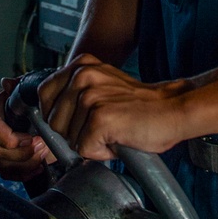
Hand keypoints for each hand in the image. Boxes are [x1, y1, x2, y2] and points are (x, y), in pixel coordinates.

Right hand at [0, 76, 55, 182]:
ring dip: (26, 161)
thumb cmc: (36, 107)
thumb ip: (20, 87)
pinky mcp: (2, 164)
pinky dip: (25, 173)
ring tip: (44, 153)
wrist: (46, 124)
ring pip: (1, 163)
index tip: (32, 136)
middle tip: (42, 145)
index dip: (9, 134)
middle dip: (21, 151)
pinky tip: (40, 166)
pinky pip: (7, 174)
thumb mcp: (32, 93)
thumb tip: (7, 83)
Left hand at [38, 55, 189, 160]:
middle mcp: (82, 76)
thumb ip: (74, 95)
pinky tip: (120, 139)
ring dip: (91, 143)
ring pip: (69, 139)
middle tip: (104, 126)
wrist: (173, 110)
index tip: (76, 121)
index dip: (57, 115)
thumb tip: (45, 118)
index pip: (44, 95)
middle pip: (54, 122)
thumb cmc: (140, 106)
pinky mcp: (99, 119)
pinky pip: (85, 150)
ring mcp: (89, 97)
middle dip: (75, 133)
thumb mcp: (101, 87)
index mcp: (81, 65)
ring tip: (114, 130)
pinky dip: (103, 152)